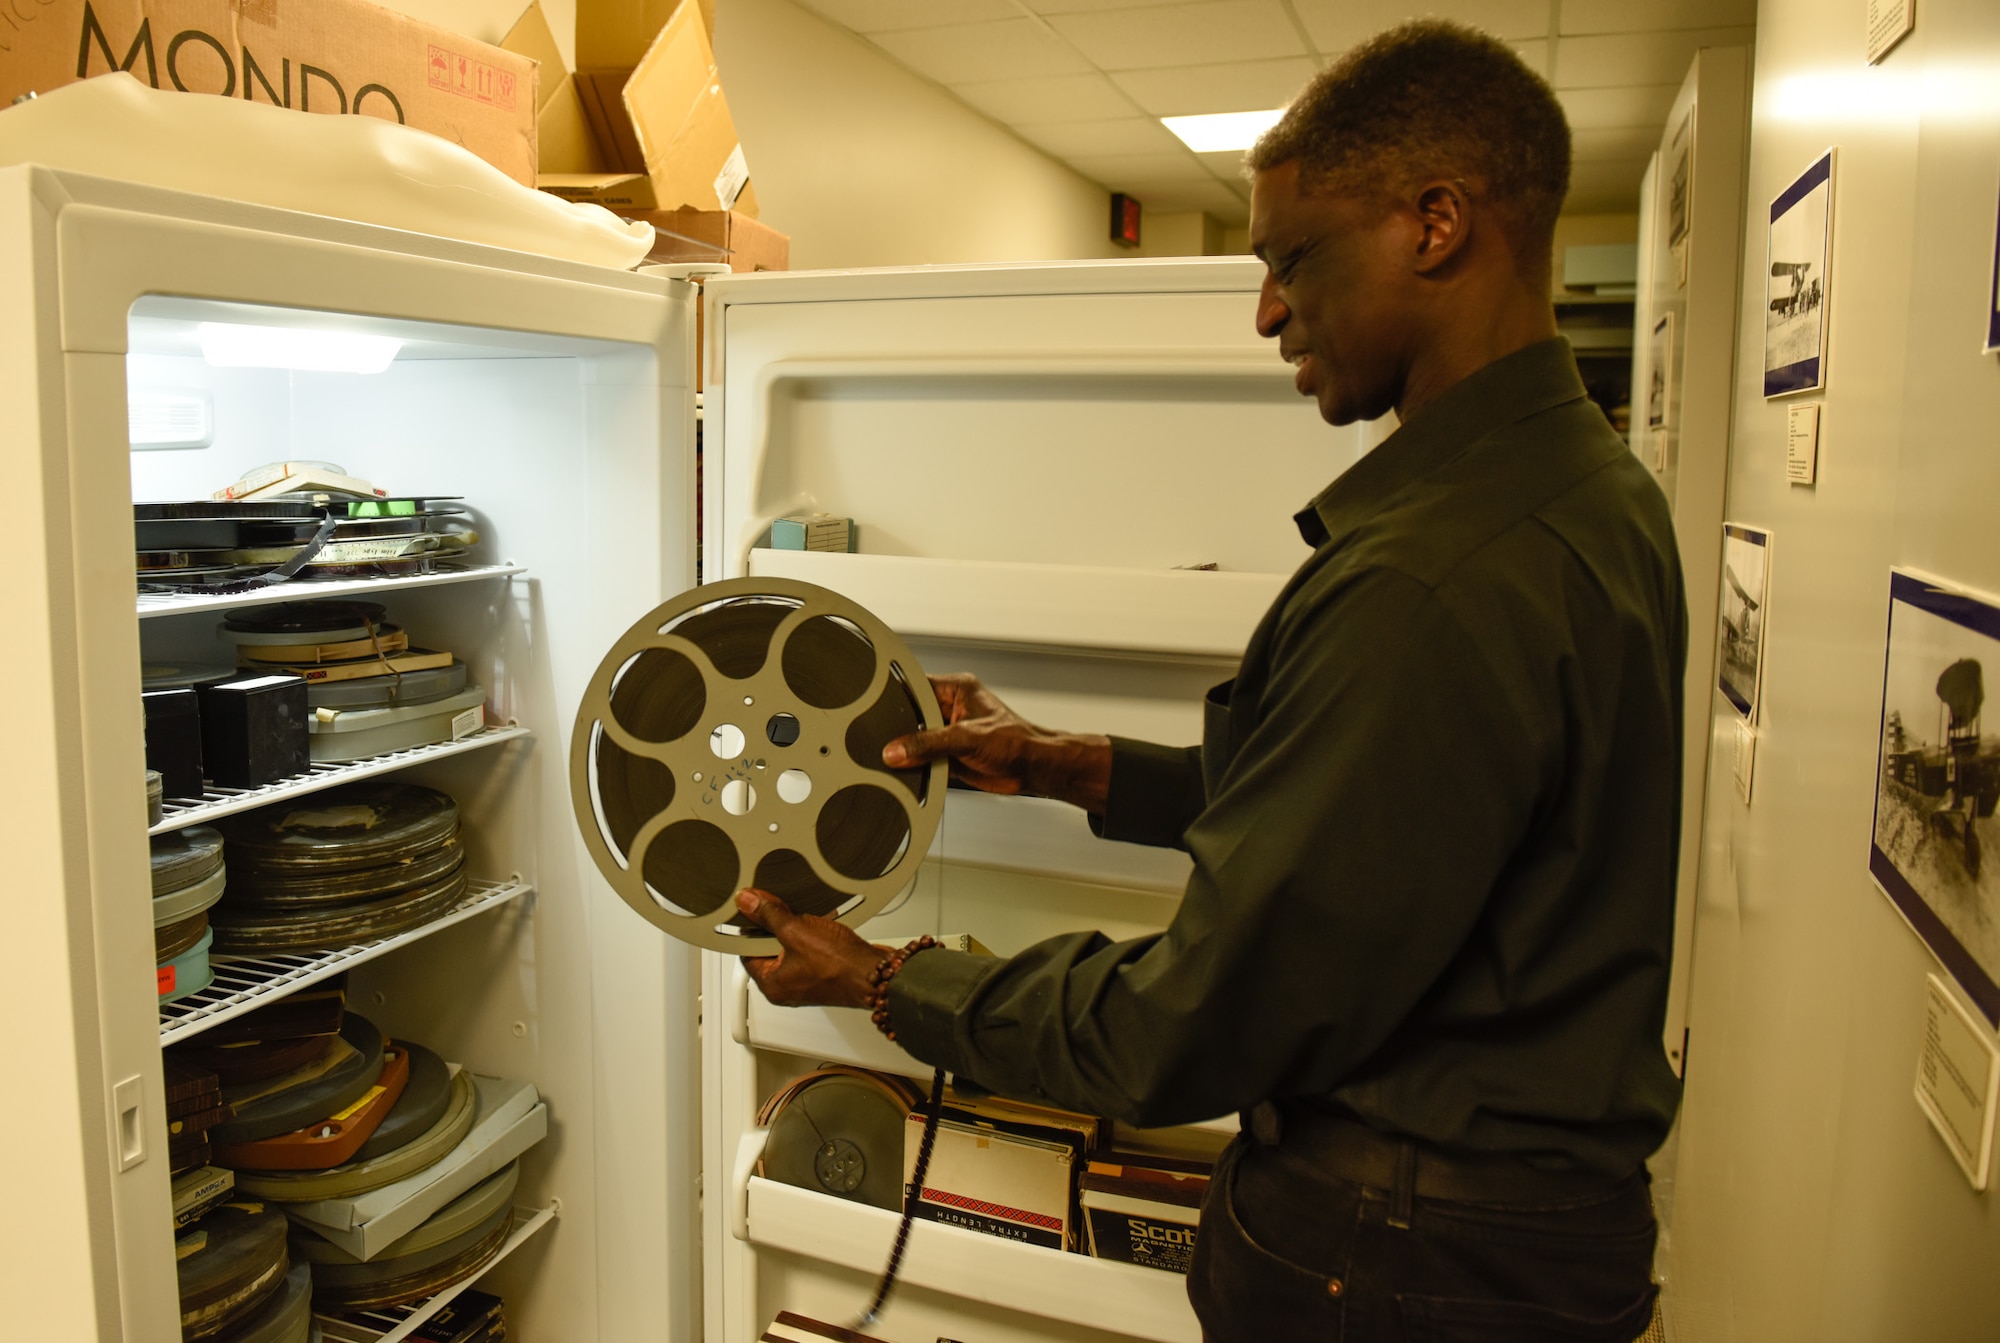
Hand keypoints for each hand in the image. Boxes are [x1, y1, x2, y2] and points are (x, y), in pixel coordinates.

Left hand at [735, 888, 881, 1008]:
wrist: (876, 974)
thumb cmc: (840, 966)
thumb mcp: (796, 930)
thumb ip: (769, 915)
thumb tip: (748, 902)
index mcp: (772, 984)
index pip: (747, 952)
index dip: (750, 928)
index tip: (755, 909)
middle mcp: (788, 987)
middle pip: (770, 948)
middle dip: (777, 926)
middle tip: (784, 910)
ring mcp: (808, 981)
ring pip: (793, 947)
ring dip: (799, 929)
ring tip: (808, 918)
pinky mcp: (825, 973)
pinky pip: (812, 950)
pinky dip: (815, 935)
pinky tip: (823, 923)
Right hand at [882, 673, 1111, 812]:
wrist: (1034, 769)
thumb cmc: (1017, 742)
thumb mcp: (967, 738)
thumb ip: (929, 743)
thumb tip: (897, 750)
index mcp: (955, 689)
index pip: (914, 686)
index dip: (894, 696)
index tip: (874, 706)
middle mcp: (949, 708)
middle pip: (910, 716)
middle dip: (899, 729)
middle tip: (885, 740)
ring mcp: (947, 732)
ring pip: (914, 740)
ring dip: (908, 751)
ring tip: (898, 758)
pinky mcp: (948, 754)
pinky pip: (923, 759)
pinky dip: (916, 767)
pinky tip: (910, 772)